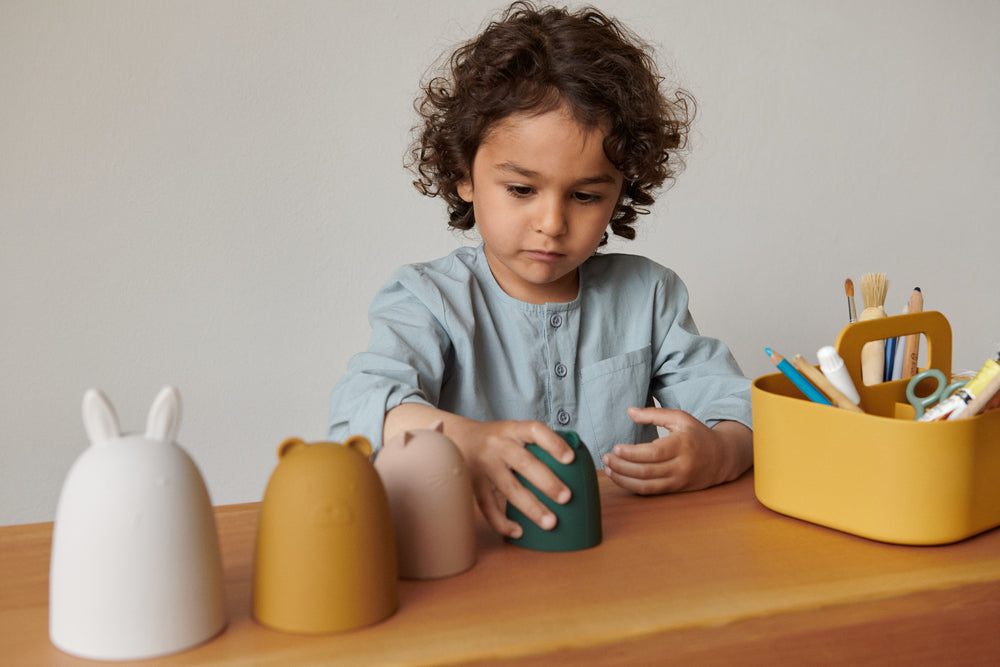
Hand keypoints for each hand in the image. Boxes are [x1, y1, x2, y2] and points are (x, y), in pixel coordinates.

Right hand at [384, 404, 573, 538]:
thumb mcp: (512, 432)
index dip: (553, 442)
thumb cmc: (496, 439)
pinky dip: (502, 521)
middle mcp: (498, 445)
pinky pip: (487, 505)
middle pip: (524, 462)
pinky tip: (518, 532)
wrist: (457, 438)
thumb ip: (534, 443)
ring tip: (550, 523)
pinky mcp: (473, 483)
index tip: (570, 458)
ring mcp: (484, 464)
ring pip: (508, 487)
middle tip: (566, 497)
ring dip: (531, 507)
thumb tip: (573, 465)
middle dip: (547, 481)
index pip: (535, 430)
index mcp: (512, 430)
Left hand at [601, 407, 751, 494]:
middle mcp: (681, 466)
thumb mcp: (680, 418)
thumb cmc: (697, 435)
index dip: (632, 453)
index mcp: (682, 445)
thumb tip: (629, 411)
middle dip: (622, 467)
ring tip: (608, 470)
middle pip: (647, 471)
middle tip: (605, 459)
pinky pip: (651, 491)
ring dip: (624, 479)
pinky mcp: (675, 489)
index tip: (615, 448)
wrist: (722, 458)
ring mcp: (678, 480)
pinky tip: (620, 478)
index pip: (653, 453)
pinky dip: (633, 487)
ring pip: (647, 485)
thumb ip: (654, 414)